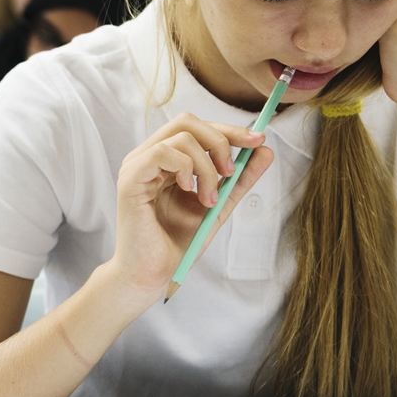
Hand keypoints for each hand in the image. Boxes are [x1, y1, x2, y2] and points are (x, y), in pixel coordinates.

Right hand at [111, 113, 272, 300]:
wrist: (153, 275)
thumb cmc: (177, 243)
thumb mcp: (218, 205)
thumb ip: (239, 179)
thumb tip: (266, 150)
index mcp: (165, 160)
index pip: (197, 128)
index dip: (229, 130)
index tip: (258, 141)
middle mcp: (148, 157)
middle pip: (187, 121)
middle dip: (220, 140)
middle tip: (231, 172)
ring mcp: (137, 166)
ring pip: (181, 137)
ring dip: (206, 167)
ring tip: (208, 199)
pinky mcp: (130, 179)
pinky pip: (163, 152)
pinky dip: (186, 168)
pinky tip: (190, 191)